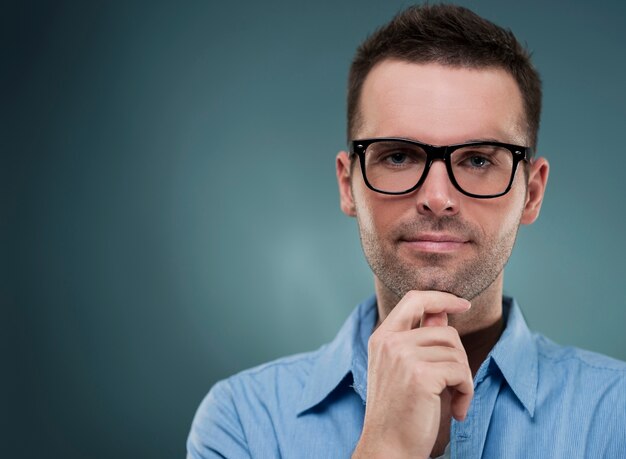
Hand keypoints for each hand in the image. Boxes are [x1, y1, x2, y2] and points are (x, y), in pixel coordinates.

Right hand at [352, 291, 472, 458]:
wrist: (387, 447)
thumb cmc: (398, 412)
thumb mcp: (403, 369)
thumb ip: (420, 339)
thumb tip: (442, 313)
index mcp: (382, 337)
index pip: (414, 299)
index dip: (441, 297)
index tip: (462, 304)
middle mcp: (390, 342)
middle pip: (445, 331)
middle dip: (458, 359)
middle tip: (453, 386)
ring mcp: (404, 356)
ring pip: (456, 353)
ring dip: (463, 380)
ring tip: (452, 401)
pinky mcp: (421, 375)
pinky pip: (462, 372)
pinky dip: (466, 393)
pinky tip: (456, 410)